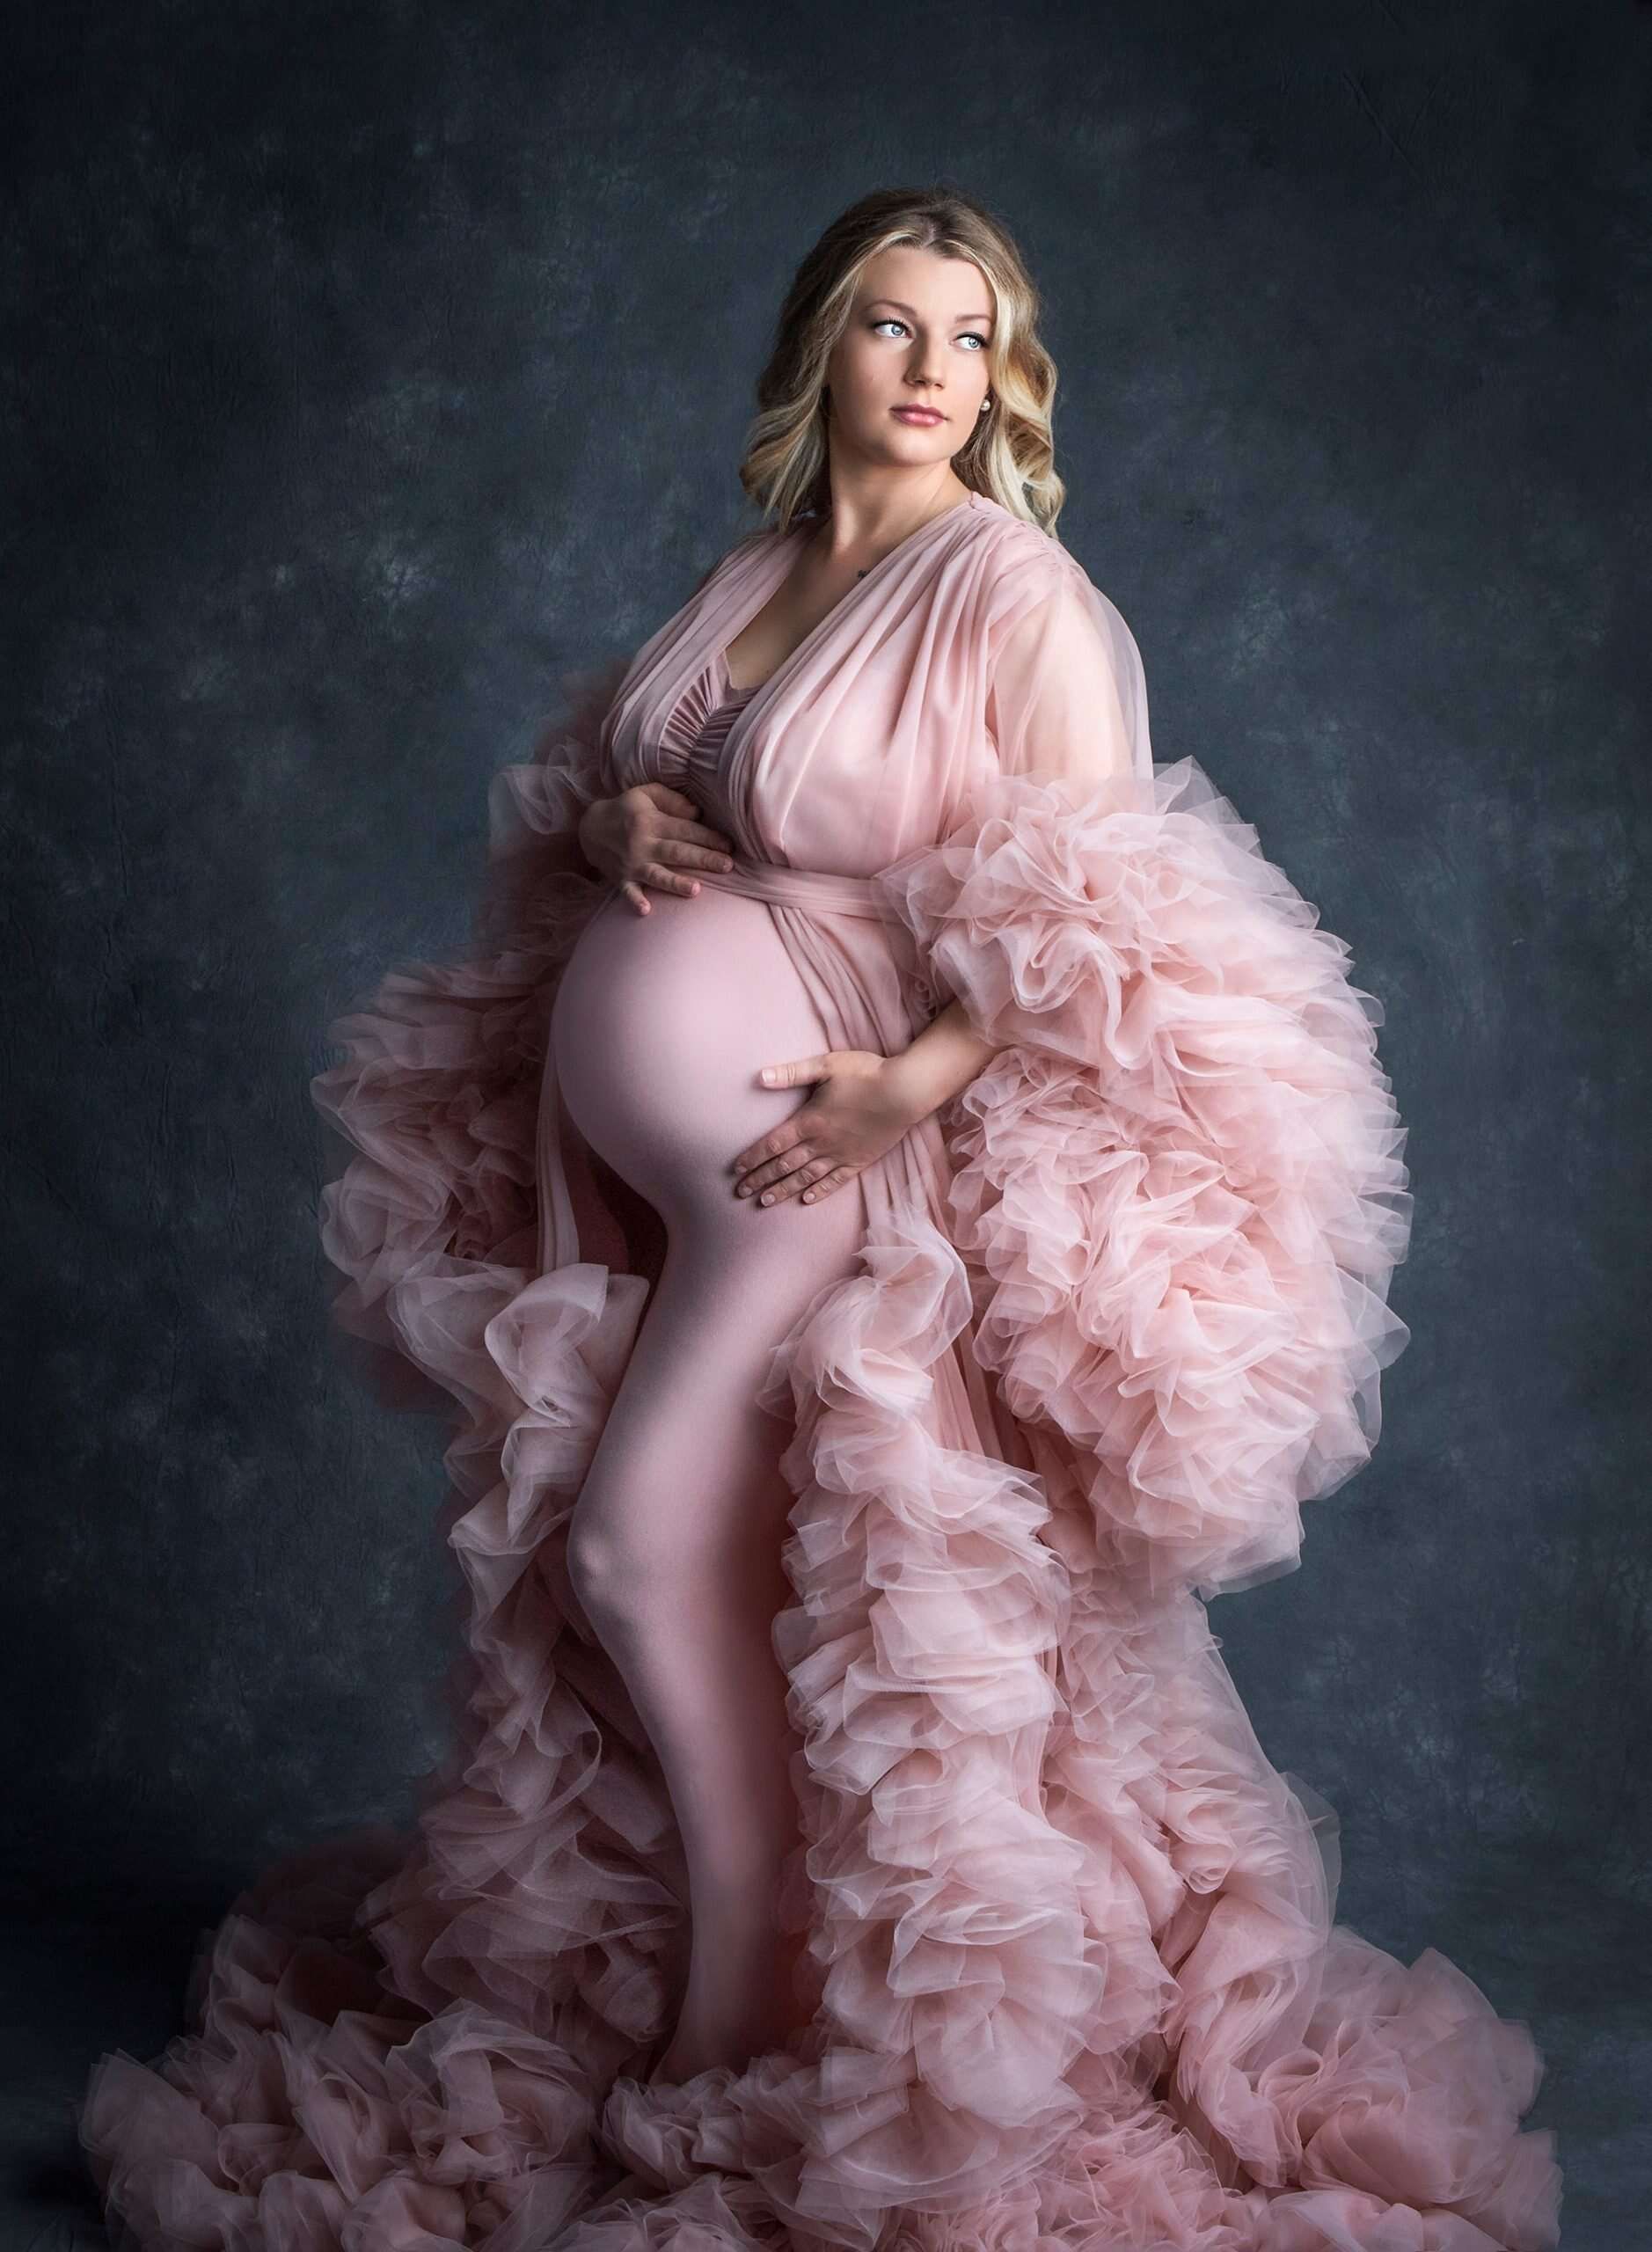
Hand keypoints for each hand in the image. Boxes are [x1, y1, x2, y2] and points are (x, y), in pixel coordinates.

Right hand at [578, 783, 735, 914]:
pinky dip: (635, 901)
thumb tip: (697, 813)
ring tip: (695, 890)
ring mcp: (632, 864)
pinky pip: (628, 892)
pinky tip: (646, 910)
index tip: (730, 845)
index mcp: (652, 822)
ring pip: (658, 875)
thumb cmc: (625, 809)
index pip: (685, 830)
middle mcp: (643, 844)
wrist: (589, 827)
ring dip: (676, 883)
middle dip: (703, 859)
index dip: (709, 837)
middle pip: (677, 852)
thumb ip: (672, 799)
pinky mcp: (621, 879)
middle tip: (727, 866)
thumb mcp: (645, 794)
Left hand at [730, 1049, 929, 1206]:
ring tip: (765, 1201)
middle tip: (741, 1192)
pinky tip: (807, 1200)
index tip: (735, 1170)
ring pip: (805, 1177)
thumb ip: (792, 1073)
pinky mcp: (860, 1160)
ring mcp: (841, 1154)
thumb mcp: (826, 1065)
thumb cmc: (866, 1074)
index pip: (772, 1144)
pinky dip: (819, 1191)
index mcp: (809, 1121)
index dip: (752, 1158)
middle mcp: (821, 1143)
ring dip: (783, 1189)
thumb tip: (759, 1077)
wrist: (906, 1091)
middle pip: (784, 1165)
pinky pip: (835, 1181)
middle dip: (760, 1179)